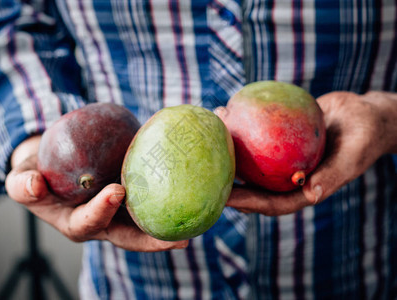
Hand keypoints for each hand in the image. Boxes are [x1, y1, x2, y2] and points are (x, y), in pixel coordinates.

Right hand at [5, 135, 188, 250]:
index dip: (102, 210)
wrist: (50, 163)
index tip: (117, 191)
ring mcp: (118, 212)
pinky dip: (169, 201)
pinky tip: (192, 190)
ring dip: (169, 226)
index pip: (89, 223)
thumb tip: (34, 185)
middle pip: (128, 236)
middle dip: (152, 239)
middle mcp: (102, 222)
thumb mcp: (21, 178)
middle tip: (178, 237)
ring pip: (145, 224)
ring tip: (196, 223)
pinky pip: (150, 202)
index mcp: (75, 222)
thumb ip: (22, 185)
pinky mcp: (131, 198)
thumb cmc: (35, 172)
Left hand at [220, 91, 396, 215]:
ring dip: (230, 152)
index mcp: (303, 190)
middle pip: (254, 185)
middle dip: (230, 182)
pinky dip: (243, 129)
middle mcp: (288, 177)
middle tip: (204, 174)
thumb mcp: (354, 155)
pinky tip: (228, 115)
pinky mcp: (280, 139)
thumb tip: (311, 194)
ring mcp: (282, 159)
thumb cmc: (365, 136)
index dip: (248, 203)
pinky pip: (258, 136)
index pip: (271, 203)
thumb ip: (333, 175)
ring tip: (210, 137)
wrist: (364, 113)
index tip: (224, 199)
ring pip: (252, 160)